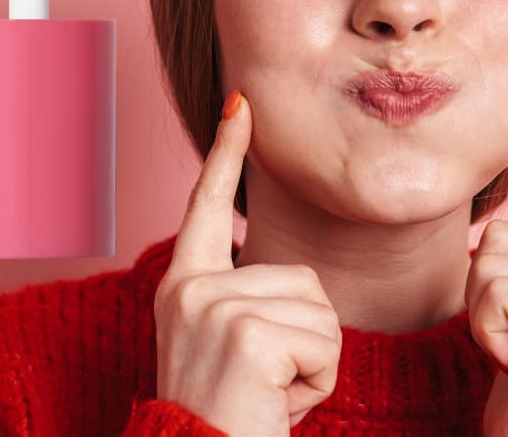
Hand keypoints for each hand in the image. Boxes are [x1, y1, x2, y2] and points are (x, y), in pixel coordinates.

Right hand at [152, 90, 342, 435]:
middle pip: (302, 278)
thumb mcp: (228, 349)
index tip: (241, 104)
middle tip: (264, 384)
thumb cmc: (228, 419)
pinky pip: (324, 343)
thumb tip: (295, 281)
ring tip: (269, 394)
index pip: (207, 207)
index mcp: (183, 286)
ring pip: (320, 310)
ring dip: (314, 363)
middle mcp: (191, 288)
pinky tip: (277, 403)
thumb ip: (249, 303)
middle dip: (306, 339)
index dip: (226, 153)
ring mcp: (215, 307)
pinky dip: (317, 383)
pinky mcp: (246, 333)